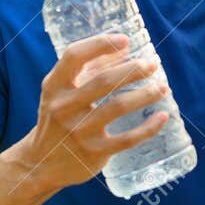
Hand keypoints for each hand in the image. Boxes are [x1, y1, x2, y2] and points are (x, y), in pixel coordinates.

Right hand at [18, 33, 170, 192]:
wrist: (41, 164)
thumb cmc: (58, 119)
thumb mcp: (63, 92)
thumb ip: (90, 69)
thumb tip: (124, 48)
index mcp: (54, 87)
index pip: (75, 56)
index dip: (101, 44)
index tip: (125, 40)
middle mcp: (63, 107)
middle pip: (104, 81)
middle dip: (133, 70)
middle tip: (152, 66)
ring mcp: (79, 131)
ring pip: (118, 106)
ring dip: (146, 94)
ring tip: (162, 88)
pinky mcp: (94, 152)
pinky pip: (128, 138)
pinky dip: (149, 127)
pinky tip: (162, 117)